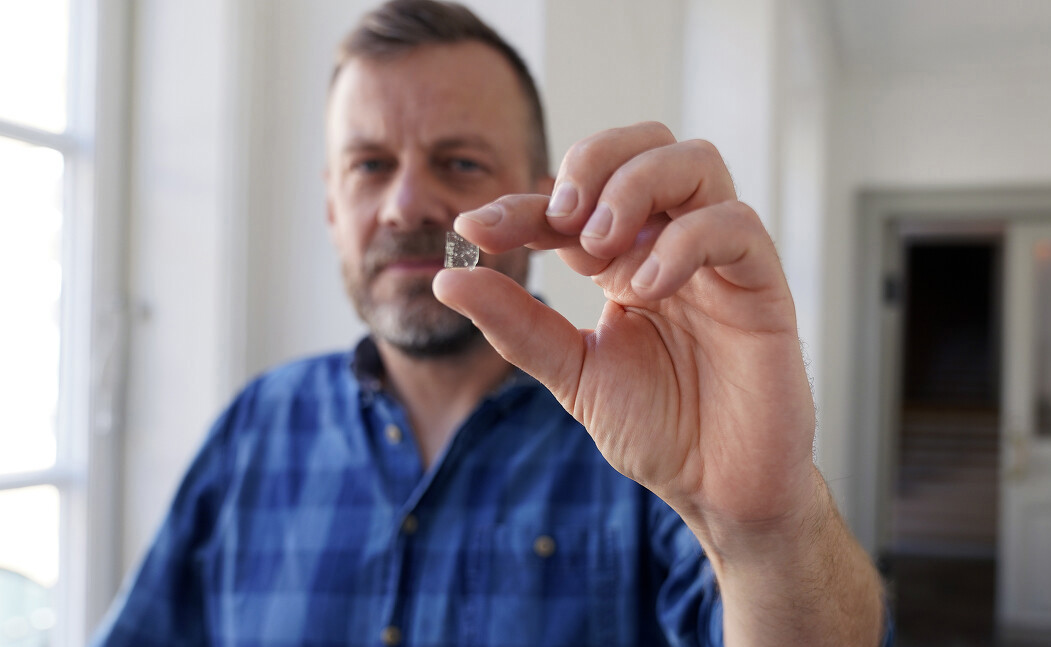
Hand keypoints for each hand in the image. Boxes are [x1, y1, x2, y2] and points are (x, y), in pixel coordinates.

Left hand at [433, 122, 817, 551]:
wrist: (718, 487)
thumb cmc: (658, 427)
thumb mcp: (572, 372)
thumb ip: (517, 324)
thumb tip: (448, 279)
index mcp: (625, 259)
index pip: (574, 202)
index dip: (521, 203)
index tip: (473, 229)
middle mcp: (673, 243)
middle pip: (646, 143)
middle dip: (593, 163)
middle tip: (561, 220)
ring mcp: (720, 259)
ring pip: (694, 162)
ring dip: (634, 187)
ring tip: (599, 249)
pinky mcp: (762, 283)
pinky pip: (734, 225)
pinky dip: (683, 241)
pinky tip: (645, 288)